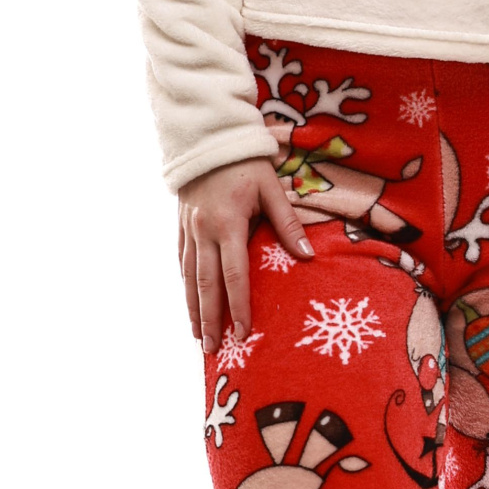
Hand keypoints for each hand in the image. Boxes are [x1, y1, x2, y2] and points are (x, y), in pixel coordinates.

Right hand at [178, 156, 312, 349]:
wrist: (208, 138)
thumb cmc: (247, 163)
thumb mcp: (272, 188)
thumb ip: (288, 223)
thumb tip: (308, 256)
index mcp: (228, 223)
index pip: (234, 274)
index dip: (238, 305)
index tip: (243, 332)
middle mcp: (203, 230)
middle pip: (205, 284)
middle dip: (210, 319)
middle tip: (213, 350)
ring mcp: (188, 229)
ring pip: (188, 277)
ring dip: (193, 309)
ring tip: (199, 338)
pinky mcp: (181, 226)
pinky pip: (181, 262)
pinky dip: (185, 287)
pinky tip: (190, 305)